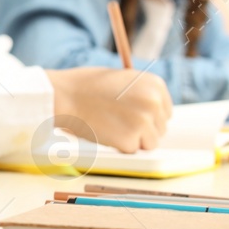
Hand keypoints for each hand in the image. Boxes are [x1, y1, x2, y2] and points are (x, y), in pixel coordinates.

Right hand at [47, 67, 171, 151]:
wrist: (63, 95)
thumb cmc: (85, 86)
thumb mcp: (121, 79)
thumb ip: (141, 93)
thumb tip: (154, 113)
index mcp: (155, 84)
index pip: (165, 111)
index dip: (148, 116)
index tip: (131, 115)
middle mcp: (154, 102)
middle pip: (160, 128)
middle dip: (142, 129)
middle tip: (117, 121)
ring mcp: (144, 122)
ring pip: (150, 142)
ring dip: (133, 139)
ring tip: (111, 125)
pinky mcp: (131, 140)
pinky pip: (132, 149)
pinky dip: (119, 145)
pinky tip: (104, 131)